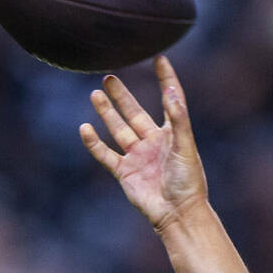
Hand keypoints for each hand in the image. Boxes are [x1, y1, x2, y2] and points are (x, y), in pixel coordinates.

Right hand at [79, 57, 206, 234]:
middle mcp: (153, 143)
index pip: (169, 101)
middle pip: (134, 113)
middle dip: (122, 96)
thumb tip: (170, 91)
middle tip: (109, 77)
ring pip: (118, 130)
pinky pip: (106, 154)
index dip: (166, 80)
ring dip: (107, 112)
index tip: (160, 59)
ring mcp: (138, 157)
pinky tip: (85, 128)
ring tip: (96, 93)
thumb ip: (178, 118)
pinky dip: (94, 142)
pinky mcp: (125, 172)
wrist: (177, 214)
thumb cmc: (187, 181)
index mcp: (172, 135)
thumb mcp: (185, 146)